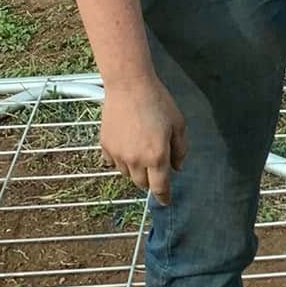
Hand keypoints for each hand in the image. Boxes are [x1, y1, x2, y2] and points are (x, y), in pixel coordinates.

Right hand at [101, 77, 187, 205]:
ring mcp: (118, 154)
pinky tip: (126, 147)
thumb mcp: (178, 123)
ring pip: (127, 174)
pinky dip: (120, 161)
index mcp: (157, 156)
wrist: (128, 85)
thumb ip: (180, 149)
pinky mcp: (105, 146)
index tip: (165, 201)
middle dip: (150, 181)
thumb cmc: (157, 101)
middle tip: (155, 169)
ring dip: (135, 170)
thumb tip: (177, 167)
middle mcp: (136, 160)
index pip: (160, 187)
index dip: (163, 197)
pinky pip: (112, 162)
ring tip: (141, 152)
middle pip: (141, 184)